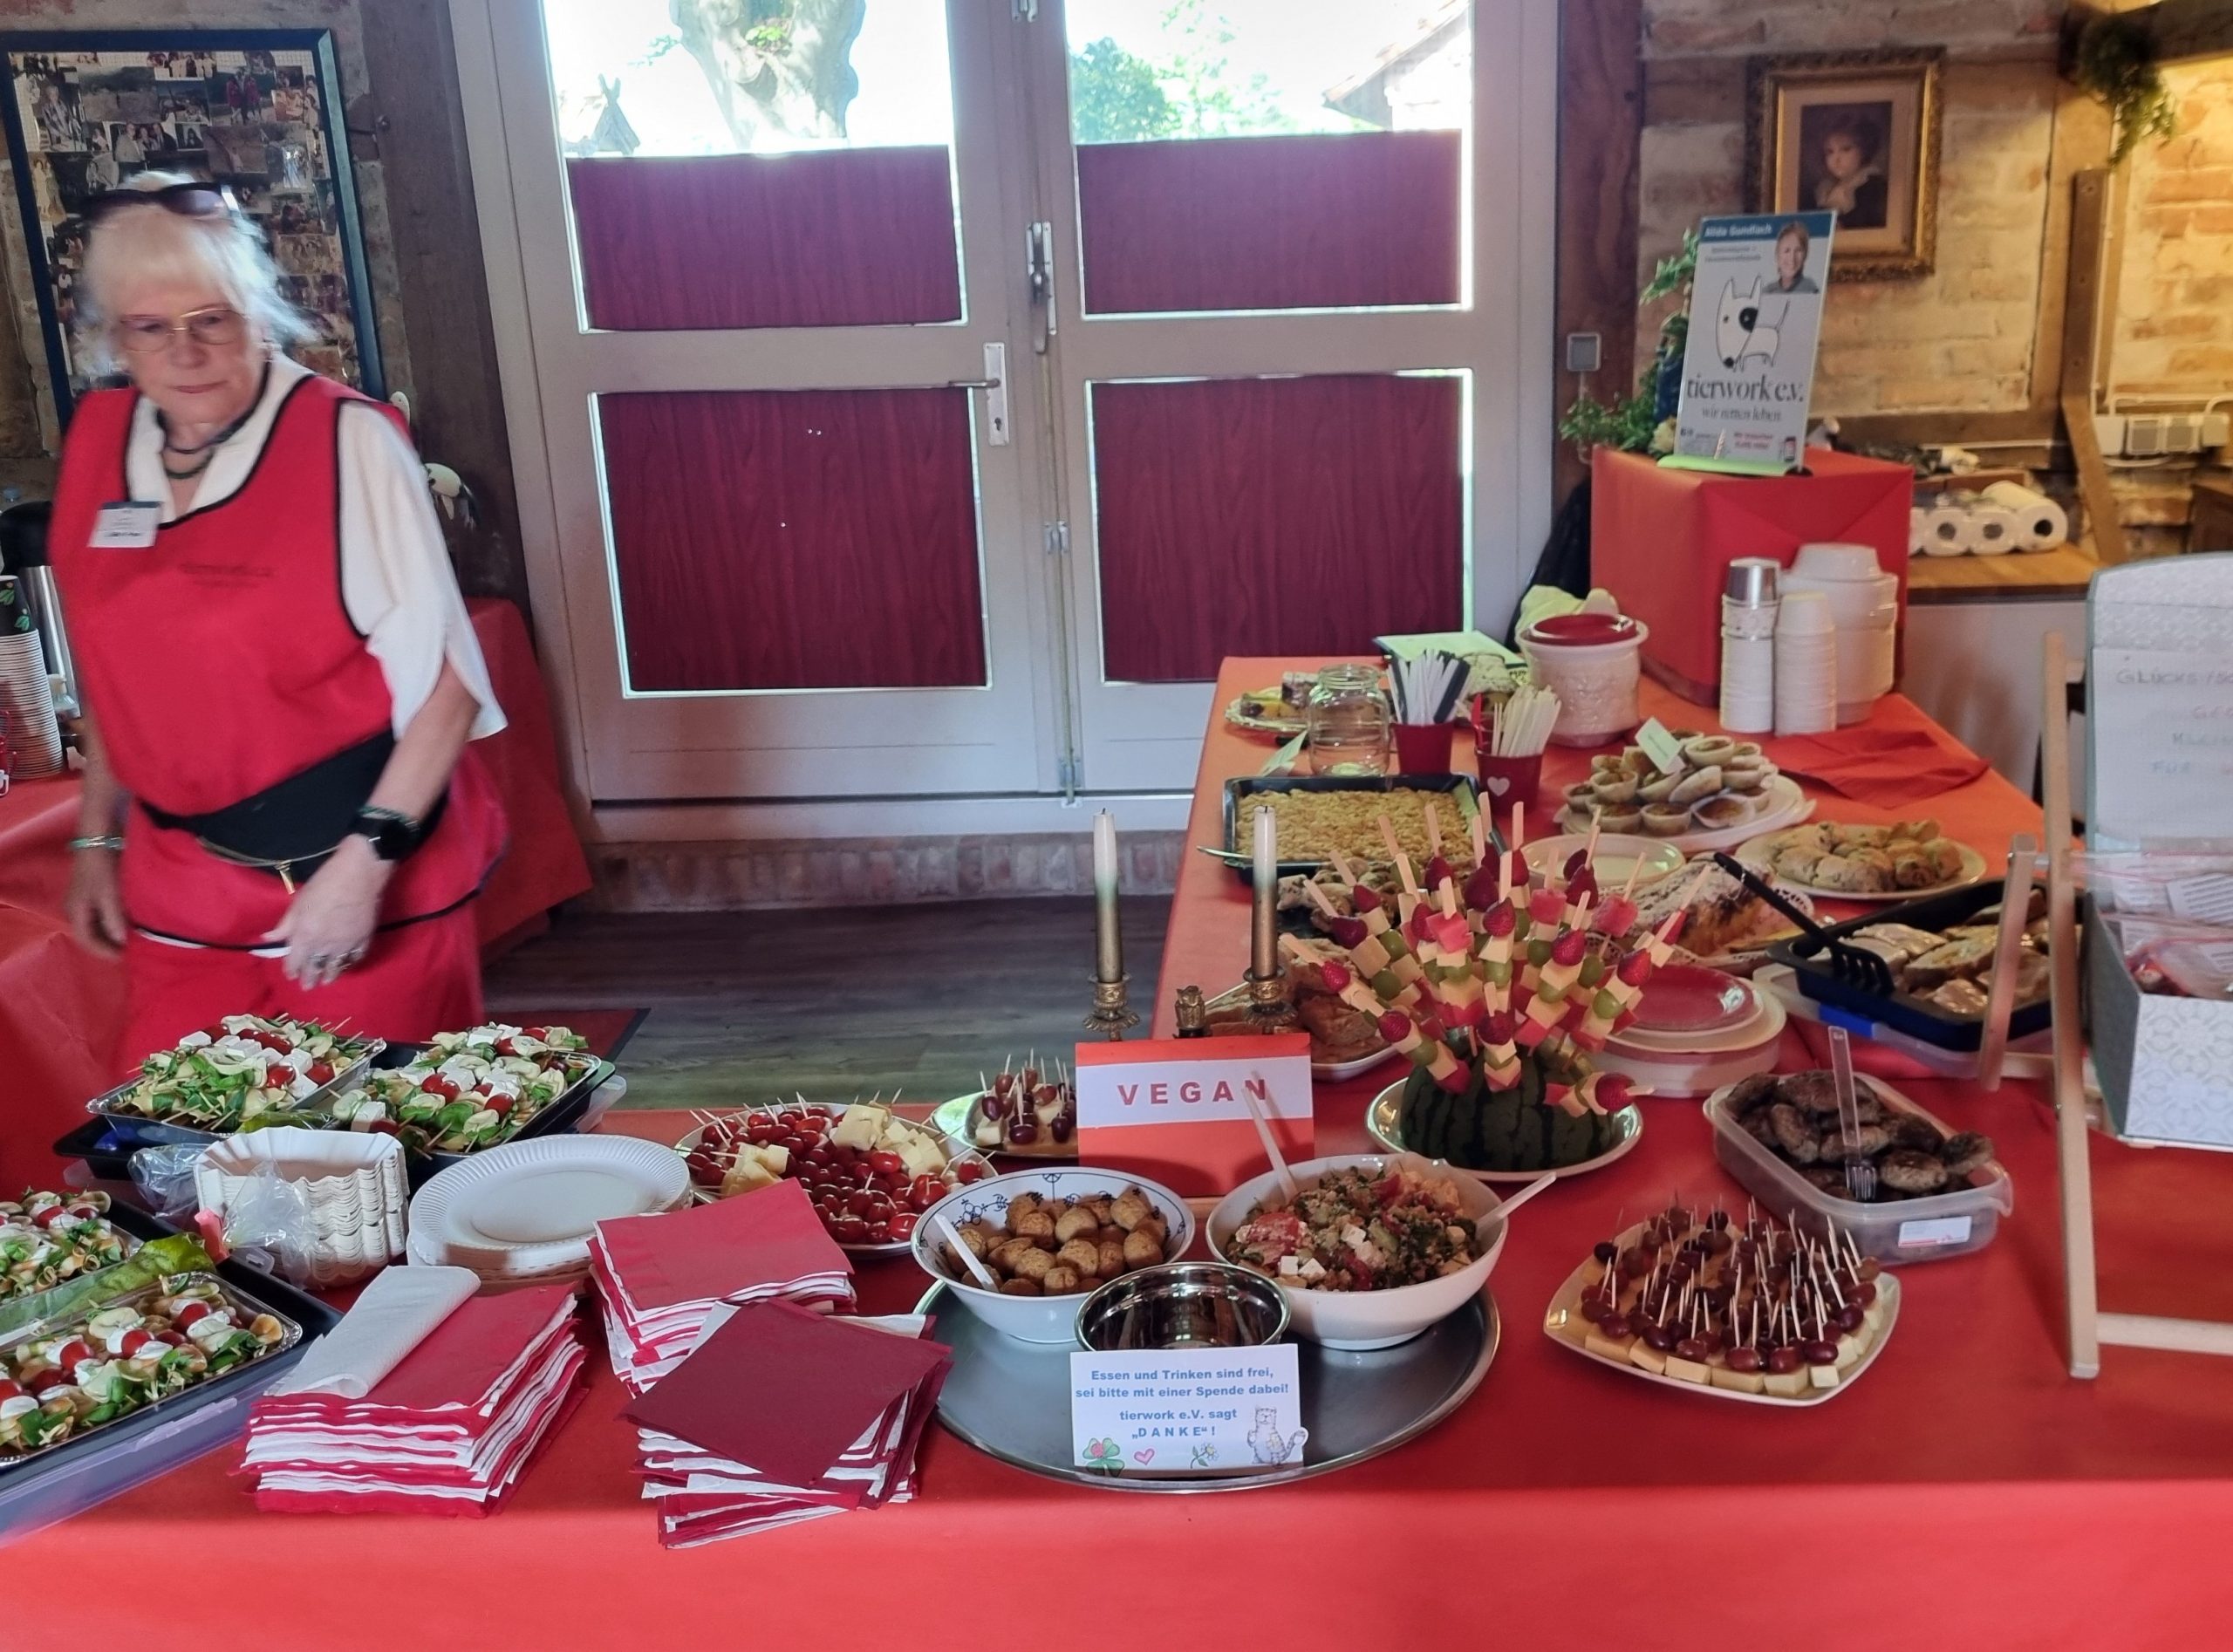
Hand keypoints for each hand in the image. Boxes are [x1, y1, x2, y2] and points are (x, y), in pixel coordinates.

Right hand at [65, 847, 127, 958]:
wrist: (98, 840)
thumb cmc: (102, 868)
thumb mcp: (108, 895)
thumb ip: (113, 919)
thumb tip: (120, 941)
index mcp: (75, 912)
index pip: (86, 941)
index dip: (104, 952)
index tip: (124, 957)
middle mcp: (75, 909)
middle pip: (90, 935)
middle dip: (108, 945)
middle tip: (129, 952)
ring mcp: (82, 901)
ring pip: (95, 926)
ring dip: (110, 935)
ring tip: (130, 941)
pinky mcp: (91, 893)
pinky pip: (100, 915)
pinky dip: (112, 923)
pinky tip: (127, 924)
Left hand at [263, 837, 391, 989]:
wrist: (359, 875)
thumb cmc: (324, 884)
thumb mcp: (298, 902)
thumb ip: (284, 925)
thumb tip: (267, 938)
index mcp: (305, 936)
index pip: (294, 960)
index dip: (291, 969)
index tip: (291, 975)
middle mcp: (324, 946)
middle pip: (315, 967)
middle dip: (309, 978)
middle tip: (307, 987)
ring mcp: (345, 944)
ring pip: (336, 967)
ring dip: (330, 976)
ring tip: (327, 982)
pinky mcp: (363, 939)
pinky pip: (354, 958)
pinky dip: (349, 964)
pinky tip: (346, 965)